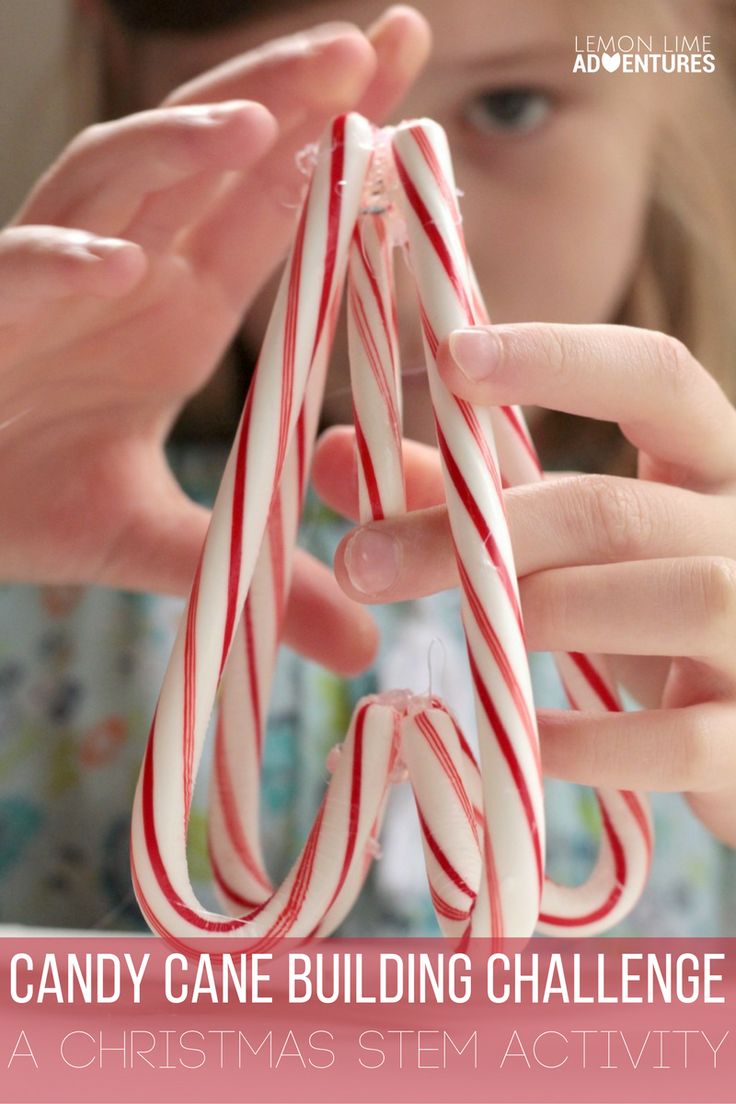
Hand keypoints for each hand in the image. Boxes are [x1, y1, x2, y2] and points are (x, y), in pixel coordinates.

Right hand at [0, 9, 429, 674]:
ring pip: (115, 187)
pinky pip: (17, 276)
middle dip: (293, 94)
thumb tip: (365, 648)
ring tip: (265, 125)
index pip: (275, 208)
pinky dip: (62, 267)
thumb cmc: (16, 493)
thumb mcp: (154, 546)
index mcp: (177, 309)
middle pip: (214, 161)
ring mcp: (52, 283)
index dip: (343, 145)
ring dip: (184, 149)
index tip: (413, 81)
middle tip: (382, 39)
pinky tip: (120, 267)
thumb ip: (261, 582)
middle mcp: (126, 276)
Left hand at [313, 323, 735, 842]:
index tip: (450, 355)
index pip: (655, 377)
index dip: (560, 358)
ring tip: (469, 639)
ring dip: (545, 618)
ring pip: (678, 601)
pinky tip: (515, 740)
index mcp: (706, 461)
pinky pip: (681, 738)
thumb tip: (334, 454)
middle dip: (479, 535)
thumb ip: (454, 495)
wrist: (735, 709)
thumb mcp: (562, 539)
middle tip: (360, 561)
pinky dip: (588, 742)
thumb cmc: (633, 602)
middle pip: (617, 512)